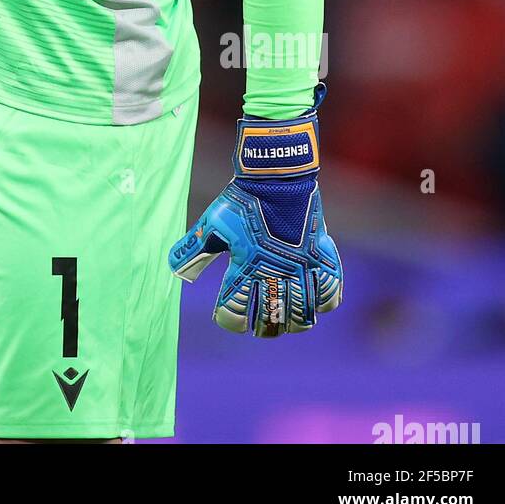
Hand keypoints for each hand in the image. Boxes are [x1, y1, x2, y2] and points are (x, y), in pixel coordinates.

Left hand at [168, 83, 342, 336]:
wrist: (277, 176)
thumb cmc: (241, 201)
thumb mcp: (213, 224)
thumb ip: (193, 251)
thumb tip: (174, 271)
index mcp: (246, 267)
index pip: (234, 313)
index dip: (228, 319)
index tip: (226, 313)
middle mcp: (275, 273)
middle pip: (271, 323)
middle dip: (261, 327)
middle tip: (256, 322)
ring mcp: (302, 268)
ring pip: (302, 317)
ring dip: (291, 322)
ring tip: (284, 318)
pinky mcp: (322, 259)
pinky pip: (330, 294)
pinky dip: (322, 303)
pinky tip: (312, 300)